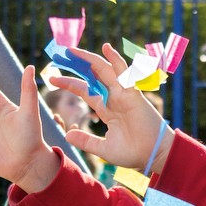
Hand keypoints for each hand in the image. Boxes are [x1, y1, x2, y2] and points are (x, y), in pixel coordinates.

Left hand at [51, 44, 168, 174]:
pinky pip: (125, 73)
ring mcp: (124, 94)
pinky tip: (106, 48)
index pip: (85, 90)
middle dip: (77, 64)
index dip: (69, 83)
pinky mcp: (134, 94)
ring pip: (105, 70)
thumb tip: (67, 135)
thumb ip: (86, 141)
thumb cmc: (133, 153)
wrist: (153, 157)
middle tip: (60, 53)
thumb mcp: (103, 149)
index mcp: (107, 109)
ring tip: (72, 49)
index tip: (52, 78)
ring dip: (89, 58)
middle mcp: (114, 98)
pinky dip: (116, 60)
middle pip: (93, 75)